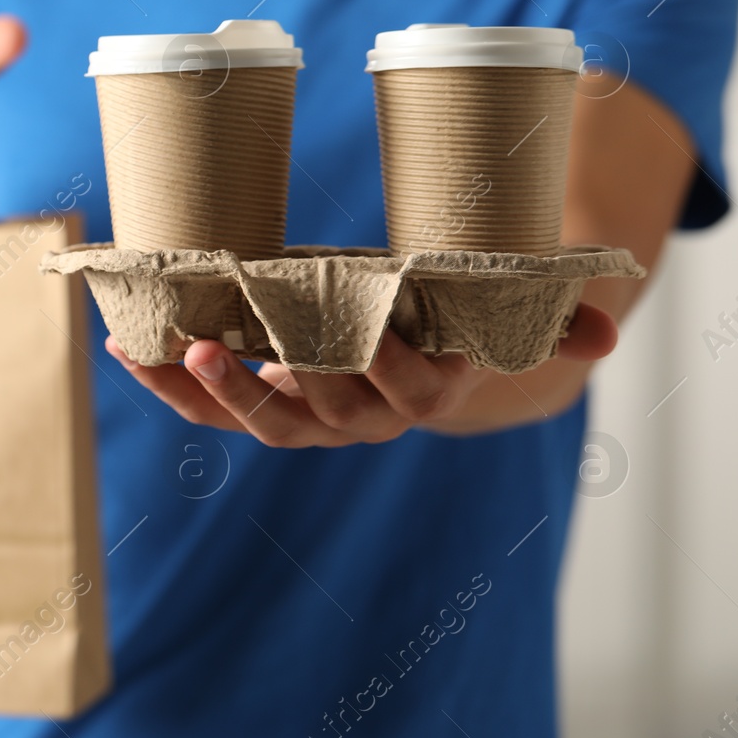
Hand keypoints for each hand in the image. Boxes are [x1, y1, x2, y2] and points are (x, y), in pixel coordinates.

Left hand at [105, 303, 618, 446]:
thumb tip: (611, 327)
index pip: (393, 394)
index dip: (367, 371)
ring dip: (193, 390)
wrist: (414, 349)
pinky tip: (126, 345)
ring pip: (241, 420)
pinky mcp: (256, 401)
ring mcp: (299, 416)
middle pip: (302, 418)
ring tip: (153, 350)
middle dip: (256, 388)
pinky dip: (164, 380)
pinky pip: (204, 406)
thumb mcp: (497, 317)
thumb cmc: (453, 321)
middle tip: (217, 347)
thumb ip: (552, 322)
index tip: (338, 339)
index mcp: (415, 398)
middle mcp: (353, 420)